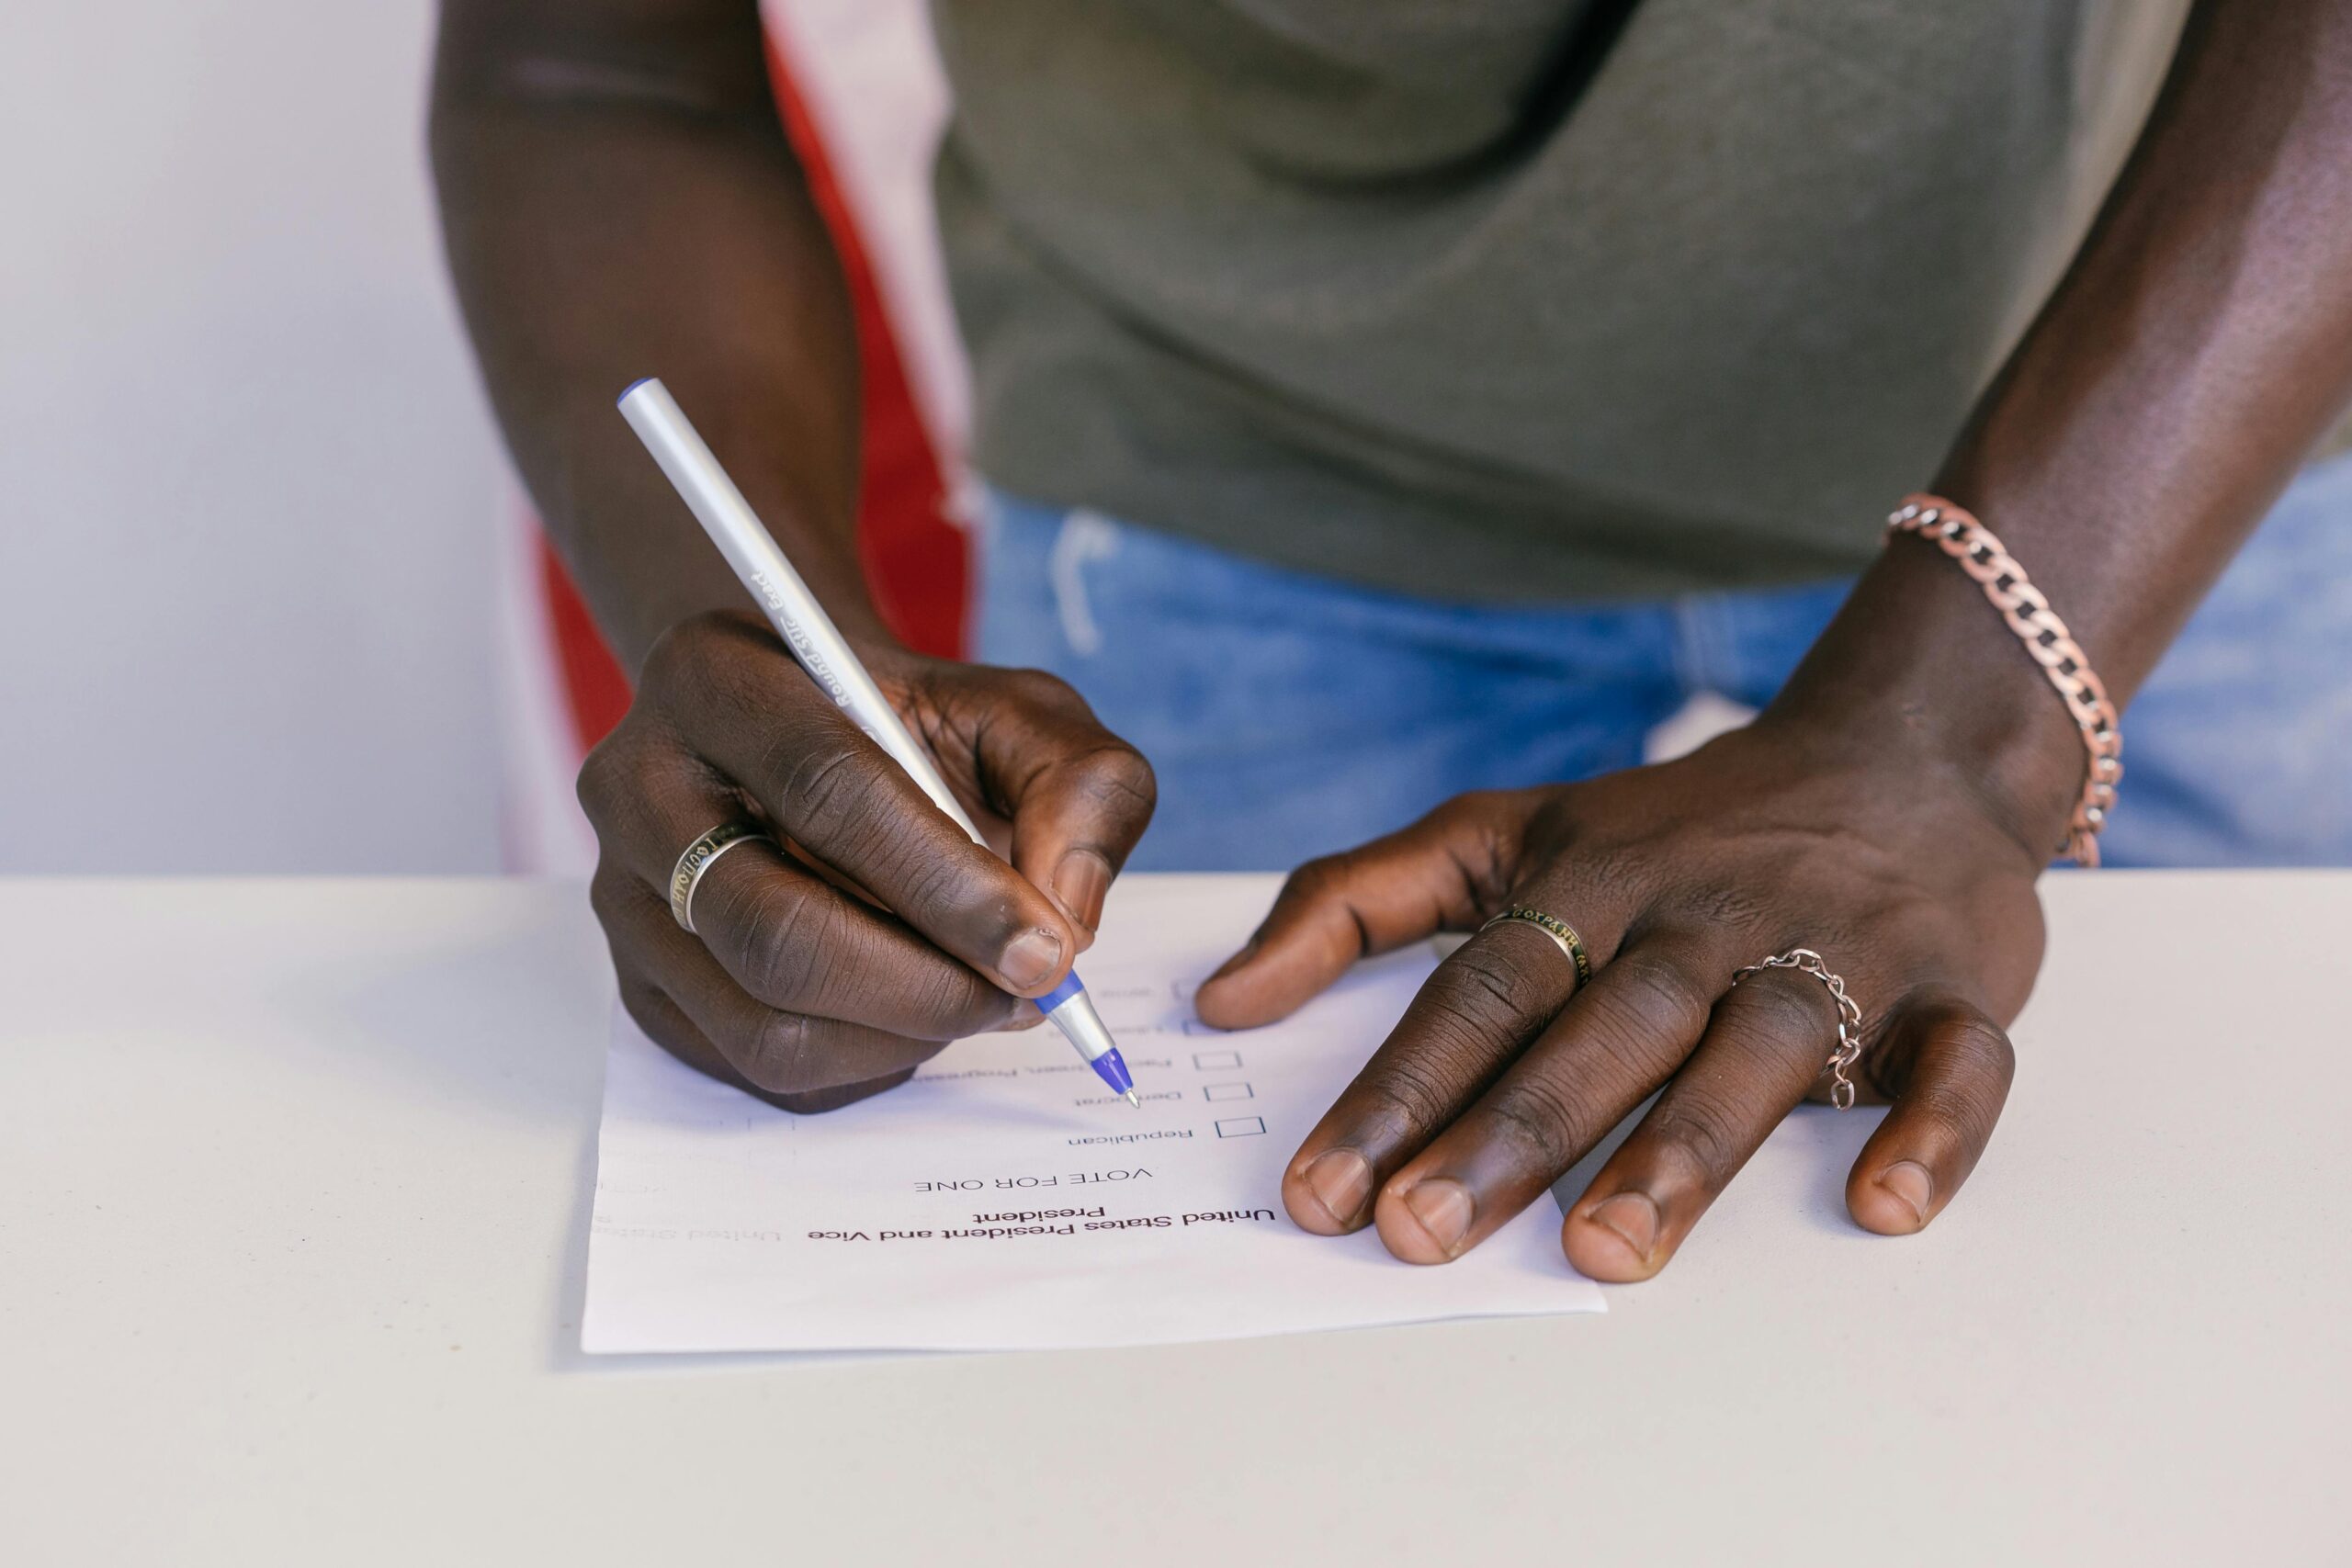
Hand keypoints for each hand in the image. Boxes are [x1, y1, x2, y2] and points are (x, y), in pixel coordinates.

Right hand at [582, 610, 1154, 1111]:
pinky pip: (755, 1066)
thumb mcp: (1019, 713)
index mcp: (716, 679)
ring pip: (762, 1021)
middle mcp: (639, 788)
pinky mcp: (642, 985)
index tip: (1047, 949)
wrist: (810, 735)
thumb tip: (1066, 916)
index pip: (826, 788)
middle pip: (774, 929)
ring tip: (979, 996)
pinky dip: (864, 1061)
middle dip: (926, 986)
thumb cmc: (914, 726)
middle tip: (1026, 994)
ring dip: (901, 1035)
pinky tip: (915, 1010)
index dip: (946, 884)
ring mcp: (626, 898)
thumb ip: (1078, 786)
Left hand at [1193, 715, 2048, 1279]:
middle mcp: (1699, 922)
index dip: (1396, 1088)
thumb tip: (1220, 1000)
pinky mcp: (1948, 990)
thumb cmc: (1672, 823)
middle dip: (1506, 1136)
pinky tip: (1881, 1204)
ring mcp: (1829, 955)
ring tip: (1604, 1247)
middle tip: (1421, 1233)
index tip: (1322, 1189)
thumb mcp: (1502, 829)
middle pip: (1596, 1032)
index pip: (1477, 992)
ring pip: (1751, 1053)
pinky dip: (1929, 1129)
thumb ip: (1355, 901)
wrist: (1896, 750)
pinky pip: (1955, 1063)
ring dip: (1680, 1149)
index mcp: (1590, 887)